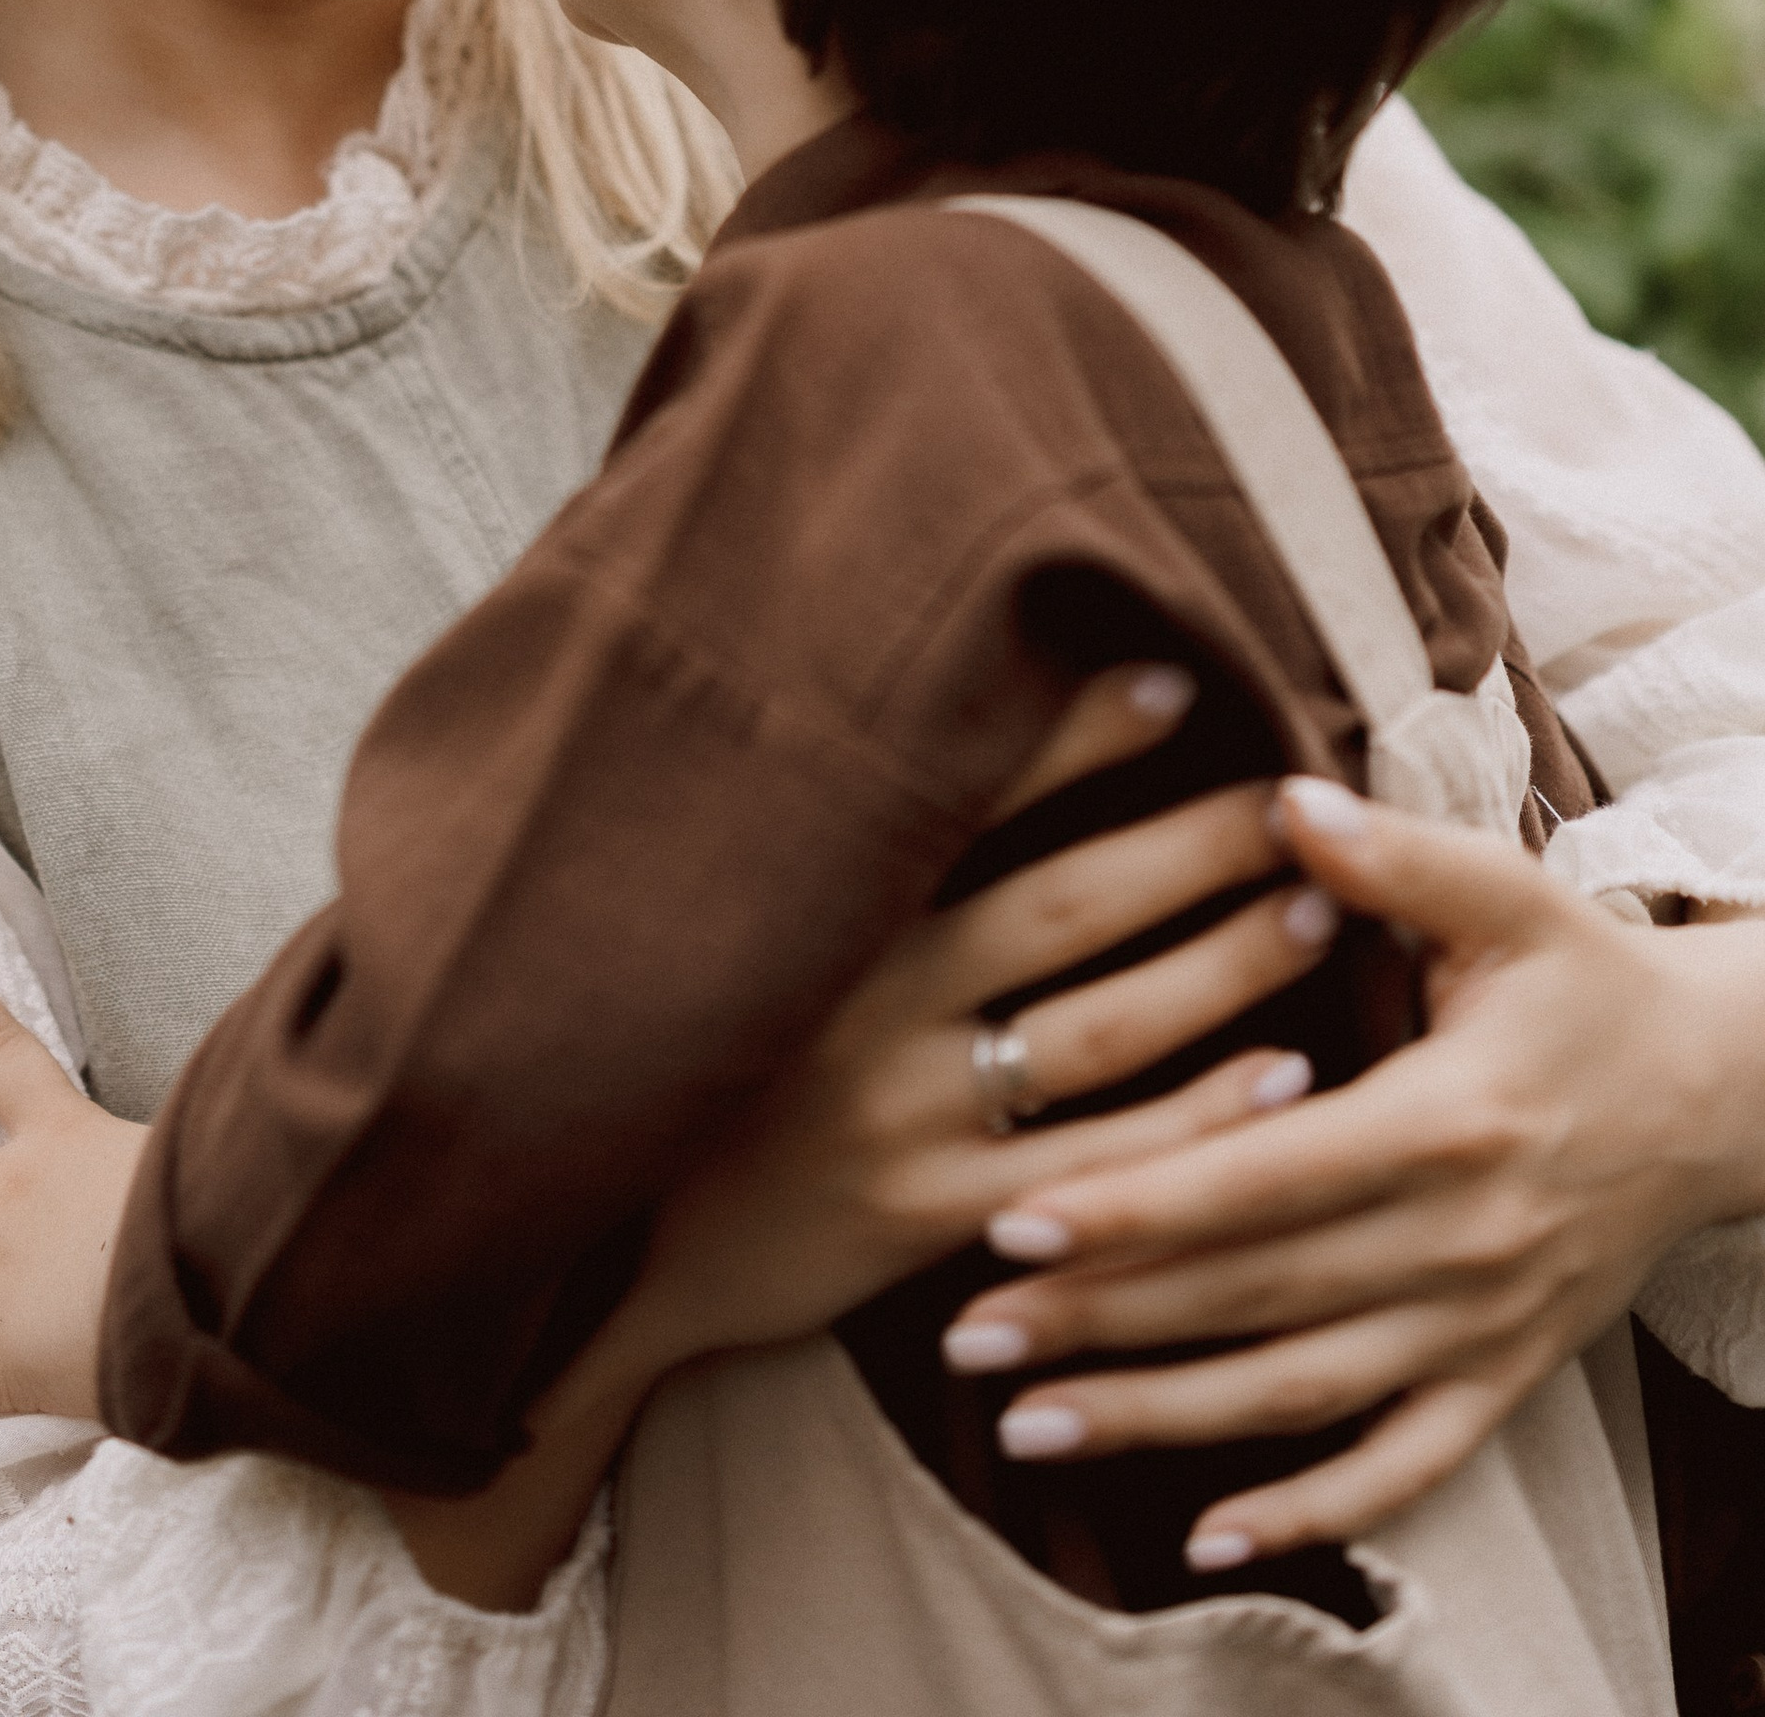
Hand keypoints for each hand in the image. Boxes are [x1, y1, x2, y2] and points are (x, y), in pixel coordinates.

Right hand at [400, 662, 1339, 1617]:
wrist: (612, 1248)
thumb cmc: (697, 1058)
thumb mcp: (739, 934)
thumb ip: (836, 849)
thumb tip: (932, 720)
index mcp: (820, 913)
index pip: (965, 797)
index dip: (1071, 736)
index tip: (1176, 680)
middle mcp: (860, 1004)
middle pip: (1065, 910)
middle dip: (1190, 849)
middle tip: (1294, 802)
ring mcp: (897, 1117)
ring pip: (1098, 1035)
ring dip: (1221, 971)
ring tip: (1316, 917)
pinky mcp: (926, 1222)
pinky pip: (1094, 1167)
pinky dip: (1194, 1120)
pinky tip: (1280, 1077)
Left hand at [934, 776, 1764, 1570]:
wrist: (1721, 1098)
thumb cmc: (1586, 982)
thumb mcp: (1511, 898)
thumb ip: (1392, 856)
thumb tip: (1278, 797)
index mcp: (1449, 1120)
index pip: (1263, 1176)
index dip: (1139, 1202)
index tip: (1011, 1220)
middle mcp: (1463, 1242)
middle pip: (1254, 1295)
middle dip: (1102, 1320)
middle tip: (965, 1334)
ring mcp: (1483, 1327)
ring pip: (1300, 1393)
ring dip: (1160, 1419)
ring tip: (1025, 1426)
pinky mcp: (1504, 1379)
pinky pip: (1402, 1471)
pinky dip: (1308, 1514)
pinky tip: (1204, 1540)